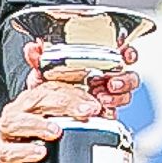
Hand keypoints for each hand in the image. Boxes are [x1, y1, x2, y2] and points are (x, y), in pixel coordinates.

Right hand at [0, 79, 105, 162]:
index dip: (76, 94)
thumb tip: (107, 114)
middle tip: (86, 112)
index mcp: (37, 103)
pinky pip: (8, 151)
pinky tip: (39, 152)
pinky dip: (24, 151)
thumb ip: (84, 122)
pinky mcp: (2, 156)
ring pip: (16, 121)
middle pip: (37, 99)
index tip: (95, 105)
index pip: (55, 88)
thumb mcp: (69, 137)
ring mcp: (8, 135)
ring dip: (38, 124)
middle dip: (63, 103)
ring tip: (56, 131)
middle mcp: (20, 114)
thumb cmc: (52, 161)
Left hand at [23, 39, 141, 112]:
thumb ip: (38, 60)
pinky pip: (116, 112)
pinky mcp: (104, 114)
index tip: (126, 54)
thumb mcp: (43, 72)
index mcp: (97, 62)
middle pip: (129, 76)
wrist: (45, 112)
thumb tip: (32, 49)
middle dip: (125, 79)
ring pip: (126, 94)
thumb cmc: (50, 86)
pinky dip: (111, 110)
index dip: (128, 53)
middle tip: (111, 83)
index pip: (121, 53)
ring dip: (119, 96)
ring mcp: (107, 97)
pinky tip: (102, 110)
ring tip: (104, 99)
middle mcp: (106, 78)